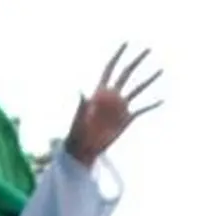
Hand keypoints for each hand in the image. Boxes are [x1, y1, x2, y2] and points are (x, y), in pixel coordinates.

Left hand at [65, 46, 161, 166]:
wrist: (84, 148)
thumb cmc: (77, 132)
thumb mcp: (79, 117)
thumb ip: (82, 103)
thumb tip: (80, 91)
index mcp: (100, 91)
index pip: (110, 68)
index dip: (117, 55)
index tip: (126, 42)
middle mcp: (113, 95)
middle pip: (126, 73)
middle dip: (136, 61)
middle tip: (148, 49)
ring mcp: (120, 107)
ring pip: (137, 89)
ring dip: (149, 80)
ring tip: (160, 69)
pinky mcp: (126, 118)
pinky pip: (142, 109)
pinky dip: (152, 104)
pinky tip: (162, 100)